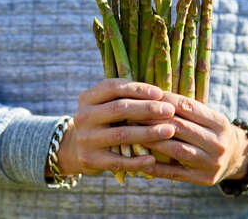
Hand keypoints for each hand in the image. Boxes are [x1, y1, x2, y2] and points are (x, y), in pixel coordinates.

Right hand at [47, 79, 176, 176]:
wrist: (77, 148)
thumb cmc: (105, 121)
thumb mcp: (107, 104)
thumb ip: (127, 97)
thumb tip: (162, 95)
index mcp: (88, 97)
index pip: (114, 87)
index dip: (138, 89)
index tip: (160, 93)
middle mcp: (83, 116)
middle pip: (119, 109)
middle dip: (148, 109)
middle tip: (170, 111)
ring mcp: (85, 139)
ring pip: (121, 134)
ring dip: (148, 132)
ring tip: (170, 131)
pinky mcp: (89, 159)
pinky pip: (117, 161)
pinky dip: (136, 161)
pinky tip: (153, 159)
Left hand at [141, 92, 247, 185]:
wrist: (236, 158)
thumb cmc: (211, 131)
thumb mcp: (207, 117)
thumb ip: (185, 109)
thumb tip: (152, 96)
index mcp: (218, 122)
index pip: (187, 107)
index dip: (164, 100)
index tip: (143, 96)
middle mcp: (218, 142)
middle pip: (180, 127)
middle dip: (153, 119)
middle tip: (130, 114)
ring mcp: (211, 162)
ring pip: (176, 149)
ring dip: (152, 141)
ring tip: (132, 134)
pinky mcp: (204, 179)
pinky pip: (175, 173)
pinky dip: (156, 167)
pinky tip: (139, 160)